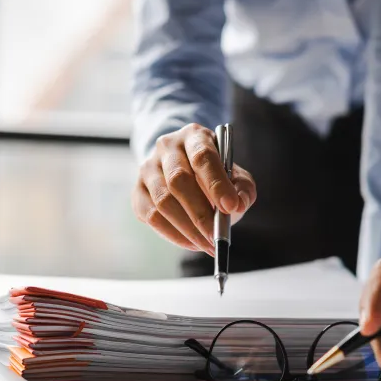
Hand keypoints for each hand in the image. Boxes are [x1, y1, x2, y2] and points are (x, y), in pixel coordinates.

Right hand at [131, 123, 256, 254]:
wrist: (185, 170)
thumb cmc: (214, 175)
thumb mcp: (235, 175)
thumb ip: (242, 188)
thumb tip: (238, 204)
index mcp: (194, 136)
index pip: (202, 156)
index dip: (216, 183)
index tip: (231, 206)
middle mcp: (166, 147)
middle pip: (178, 179)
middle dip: (200, 213)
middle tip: (216, 236)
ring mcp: (148, 168)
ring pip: (163, 201)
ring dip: (187, 228)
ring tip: (207, 244)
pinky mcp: (138, 191)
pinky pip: (151, 217)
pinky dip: (173, 234)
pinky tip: (191, 243)